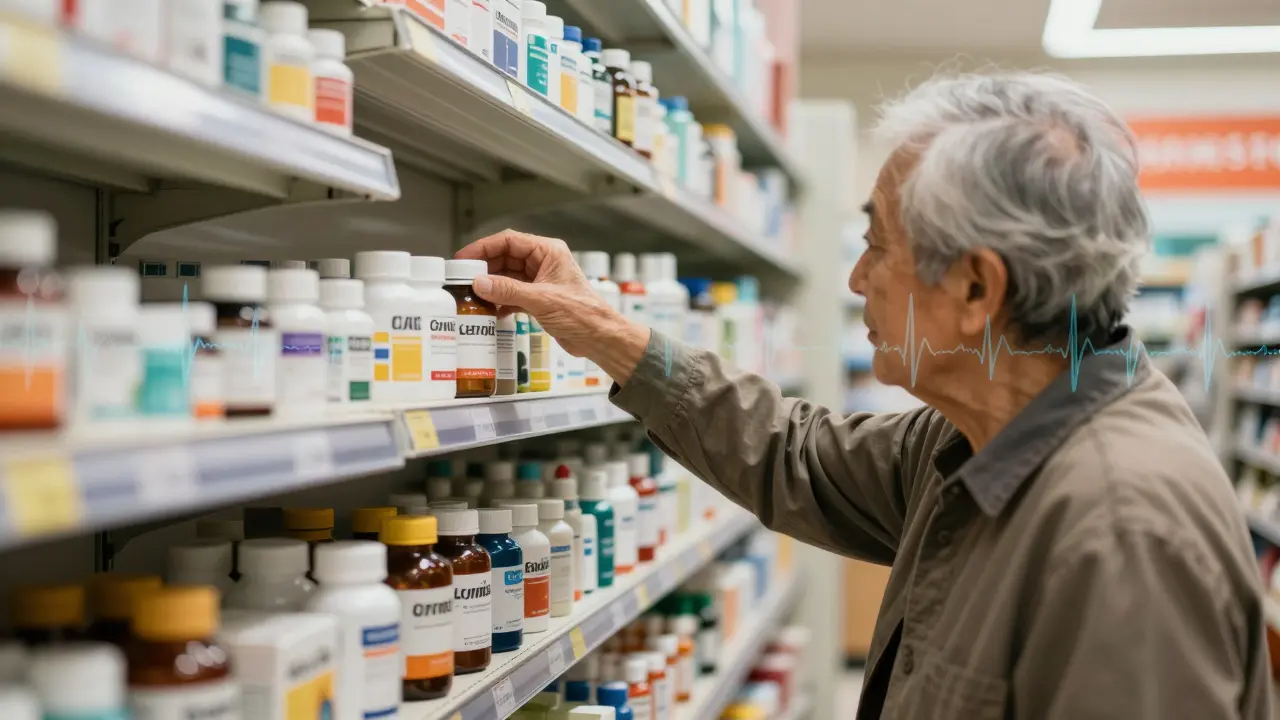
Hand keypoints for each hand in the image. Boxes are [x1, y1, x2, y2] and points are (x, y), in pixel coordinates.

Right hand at [455, 229, 650, 382]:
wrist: (599, 337)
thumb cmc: (582, 313)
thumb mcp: (540, 299)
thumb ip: (508, 290)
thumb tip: (480, 283)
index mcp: (548, 252)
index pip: (509, 241)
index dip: (484, 248)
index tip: (465, 258)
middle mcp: (544, 262)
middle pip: (506, 258)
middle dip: (485, 268)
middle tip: (463, 278)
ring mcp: (541, 281)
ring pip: (508, 277)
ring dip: (492, 286)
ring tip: (473, 295)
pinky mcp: (539, 298)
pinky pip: (513, 294)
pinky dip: (501, 301)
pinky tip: (491, 311)